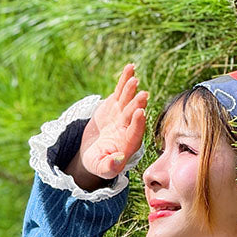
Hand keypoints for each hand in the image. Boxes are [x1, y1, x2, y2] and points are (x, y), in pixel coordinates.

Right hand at [78, 63, 148, 180]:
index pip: (134, 133)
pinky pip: (120, 92)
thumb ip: (109, 167)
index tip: (140, 113)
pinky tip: (130, 68)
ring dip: (131, 90)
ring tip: (134, 78)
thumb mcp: (101, 168)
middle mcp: (128, 128)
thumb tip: (118, 159)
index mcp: (128, 145)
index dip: (137, 124)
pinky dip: (124, 80)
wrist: (93, 152)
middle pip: (132, 115)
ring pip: (127, 101)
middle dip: (137, 105)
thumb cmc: (98, 163)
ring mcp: (121, 115)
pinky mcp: (114, 106)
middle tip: (143, 94)